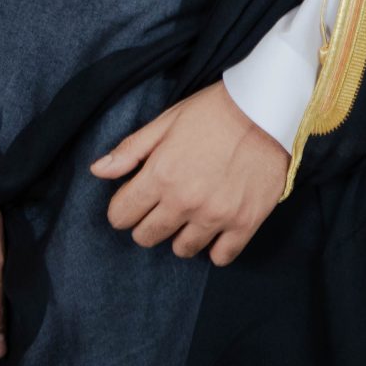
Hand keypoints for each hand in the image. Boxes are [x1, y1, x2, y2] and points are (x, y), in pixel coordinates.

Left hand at [90, 81, 287, 263]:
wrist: (269, 109)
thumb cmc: (215, 111)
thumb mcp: (167, 121)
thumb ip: (131, 150)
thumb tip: (97, 171)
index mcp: (160, 175)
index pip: (120, 216)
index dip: (124, 207)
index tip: (136, 198)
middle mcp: (185, 202)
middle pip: (146, 237)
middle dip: (149, 222)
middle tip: (165, 204)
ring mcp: (216, 215)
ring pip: (182, 250)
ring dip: (182, 234)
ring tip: (193, 213)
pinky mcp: (245, 222)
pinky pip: (221, 256)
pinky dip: (217, 246)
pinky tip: (218, 226)